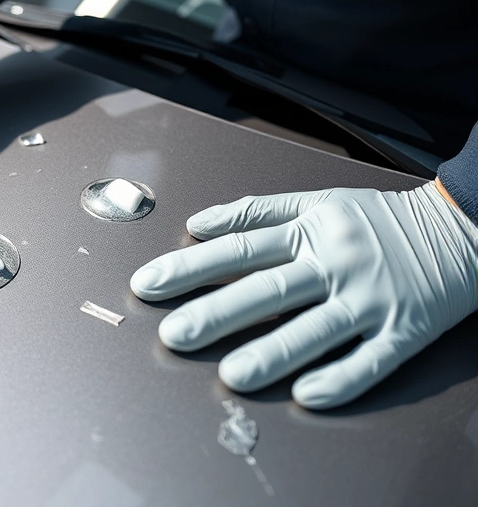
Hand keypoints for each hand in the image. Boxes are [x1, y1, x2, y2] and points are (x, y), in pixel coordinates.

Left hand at [131, 182, 477, 408]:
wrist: (462, 225)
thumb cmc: (378, 219)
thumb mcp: (318, 201)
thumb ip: (257, 211)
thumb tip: (198, 224)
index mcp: (309, 231)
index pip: (238, 250)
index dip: (190, 268)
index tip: (149, 284)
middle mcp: (334, 263)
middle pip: (268, 290)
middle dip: (216, 313)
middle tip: (174, 334)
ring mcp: (370, 298)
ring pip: (315, 328)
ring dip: (272, 352)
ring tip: (233, 375)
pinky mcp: (406, 329)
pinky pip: (372, 359)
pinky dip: (341, 376)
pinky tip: (308, 394)